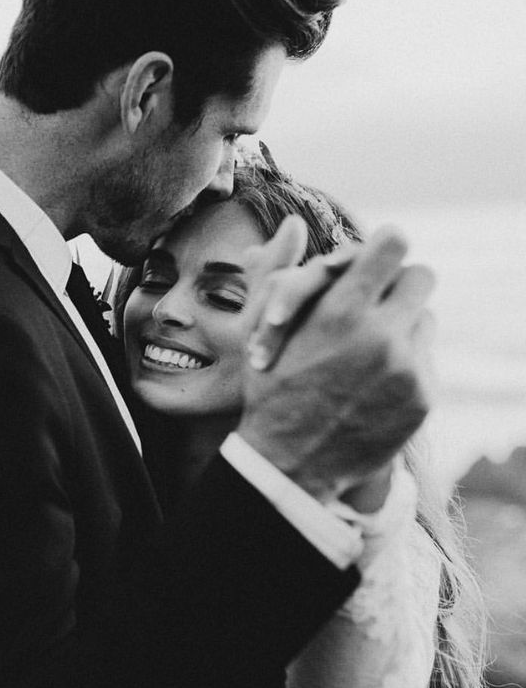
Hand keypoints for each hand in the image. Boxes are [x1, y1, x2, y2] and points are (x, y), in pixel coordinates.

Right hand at [239, 222, 434, 500]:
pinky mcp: (423, 398)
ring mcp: (407, 370)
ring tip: (370, 349)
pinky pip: (426, 359)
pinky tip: (376, 382)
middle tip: (375, 304)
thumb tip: (293, 224)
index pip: (393, 245)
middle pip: (420, 276)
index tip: (372, 262)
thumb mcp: (261, 330)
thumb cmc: (270, 391)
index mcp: (340, 313)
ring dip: (402, 326)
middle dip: (397, 286)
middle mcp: (381, 337)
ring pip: (424, 319)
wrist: (290, 463)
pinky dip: (406, 364)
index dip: (382, 249)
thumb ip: (281, 273)